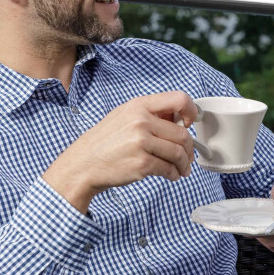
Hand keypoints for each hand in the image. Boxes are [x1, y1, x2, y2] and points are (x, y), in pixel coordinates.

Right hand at [43, 92, 197, 212]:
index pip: (179, 99)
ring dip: (184, 164)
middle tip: (187, 157)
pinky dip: (174, 174)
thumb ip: (150, 114)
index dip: (191, 111)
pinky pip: (169, 168)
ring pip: (179, 153)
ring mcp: (141, 142)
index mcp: (138, 106)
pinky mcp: (141, 163)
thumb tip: (180, 119)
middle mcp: (141, 121)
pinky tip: (171, 175)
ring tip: (182, 169)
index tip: (190, 123)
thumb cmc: (105, 142)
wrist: (82, 165)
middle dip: (189, 149)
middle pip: (182, 134)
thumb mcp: (124, 117)